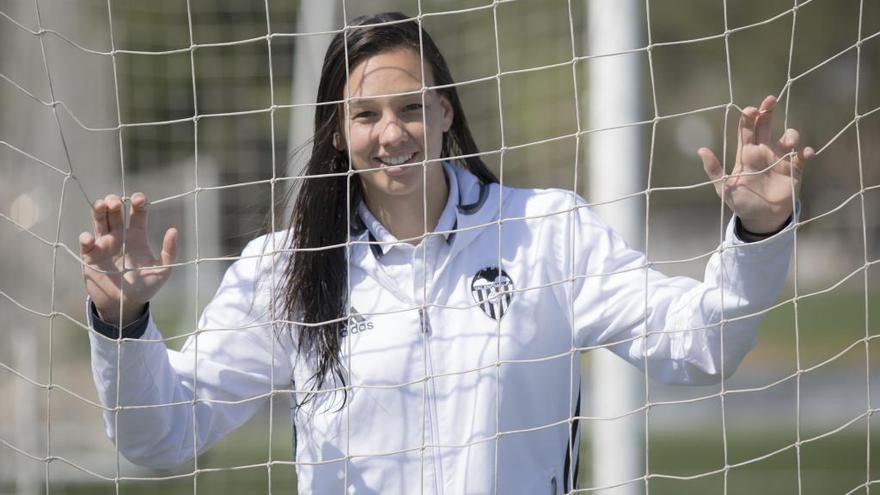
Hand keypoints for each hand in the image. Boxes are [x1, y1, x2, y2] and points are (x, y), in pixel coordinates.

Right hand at [79, 193, 177, 325]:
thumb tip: (173, 230)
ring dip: (99, 211)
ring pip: (99, 221)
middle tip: (116, 202)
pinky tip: (90, 238)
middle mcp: (120, 236)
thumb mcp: (163, 270)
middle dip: (114, 202)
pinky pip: (86, 244)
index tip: (139, 198)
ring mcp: (104, 244)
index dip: (138, 203)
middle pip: (115, 212)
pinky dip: (86, 238)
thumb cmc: (146, 287)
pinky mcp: (90, 256)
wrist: (125, 305)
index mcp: (137, 236)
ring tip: (101, 205)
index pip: (137, 213)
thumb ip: (169, 252)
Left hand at [698, 95, 815, 233]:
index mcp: (746, 153)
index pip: (747, 129)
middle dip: (768, 111)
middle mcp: (764, 151)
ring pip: (788, 137)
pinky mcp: (794, 170)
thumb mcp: (724, 187)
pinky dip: (806, 152)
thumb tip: (701, 150)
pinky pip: (802, 157)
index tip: (751, 110)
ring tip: (789, 142)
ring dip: (791, 134)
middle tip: (771, 100)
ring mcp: (780, 159)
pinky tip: (805, 154)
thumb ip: (714, 170)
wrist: (760, 219)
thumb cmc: (741, 201)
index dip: (749, 117)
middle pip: (766, 125)